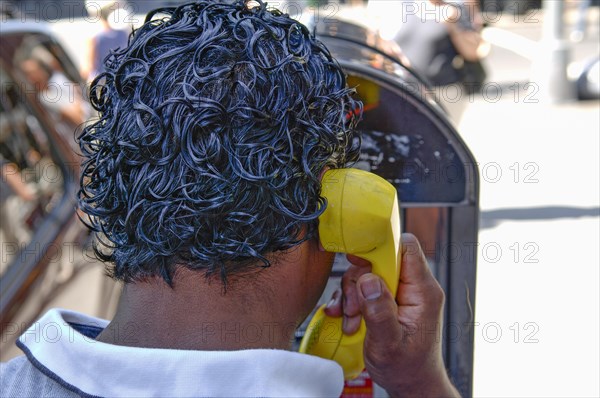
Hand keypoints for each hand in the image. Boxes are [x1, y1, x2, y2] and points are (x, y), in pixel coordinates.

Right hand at [324, 233, 459, 396]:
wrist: (411, 383)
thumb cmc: (407, 368)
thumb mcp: (389, 344)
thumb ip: (379, 311)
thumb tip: (369, 280)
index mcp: (423, 291)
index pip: (406, 247)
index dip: (381, 246)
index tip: (357, 259)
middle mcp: (414, 287)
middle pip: (381, 260)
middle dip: (359, 282)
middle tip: (353, 308)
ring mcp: (402, 292)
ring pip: (369, 274)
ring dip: (353, 296)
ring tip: (351, 320)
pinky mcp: (390, 299)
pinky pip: (366, 287)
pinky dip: (353, 302)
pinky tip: (349, 319)